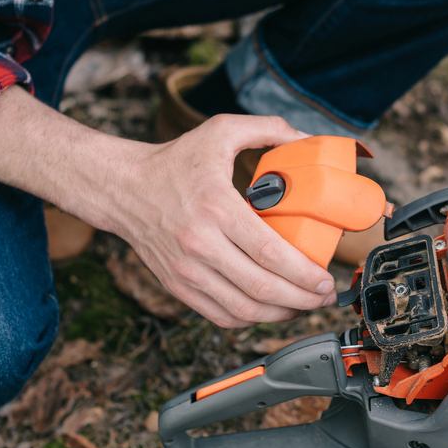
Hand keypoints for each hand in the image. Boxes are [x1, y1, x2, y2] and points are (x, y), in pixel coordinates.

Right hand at [116, 115, 337, 326]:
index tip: (325, 278)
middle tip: (324, 297)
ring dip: (281, 314)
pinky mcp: (178, 286)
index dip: (304, 273)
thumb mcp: (220, 131)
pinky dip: (251, 319)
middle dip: (303, 299)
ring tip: (304, 306)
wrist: (122, 188)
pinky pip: (221, 316)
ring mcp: (187, 270)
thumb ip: (267, 128)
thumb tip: (306, 137)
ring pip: (244, 309)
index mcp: (217, 208)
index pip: (270, 253)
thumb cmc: (173, 162)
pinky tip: (271, 310)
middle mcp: (200, 244)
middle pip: (262, 288)